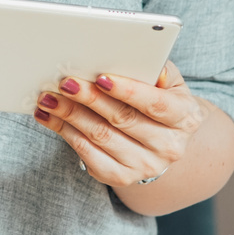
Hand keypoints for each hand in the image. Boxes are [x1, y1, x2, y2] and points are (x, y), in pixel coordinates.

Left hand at [33, 60, 203, 186]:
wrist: (163, 139)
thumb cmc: (160, 98)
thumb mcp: (168, 82)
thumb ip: (157, 68)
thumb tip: (142, 58)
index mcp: (185, 117)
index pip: (155, 103)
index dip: (128, 90)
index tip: (101, 77)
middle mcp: (169, 146)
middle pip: (123, 119)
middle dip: (90, 99)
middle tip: (65, 82)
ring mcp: (145, 166)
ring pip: (101, 137)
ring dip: (70, 115)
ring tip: (48, 97)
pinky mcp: (121, 177)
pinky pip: (88, 155)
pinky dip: (65, 133)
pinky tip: (49, 117)